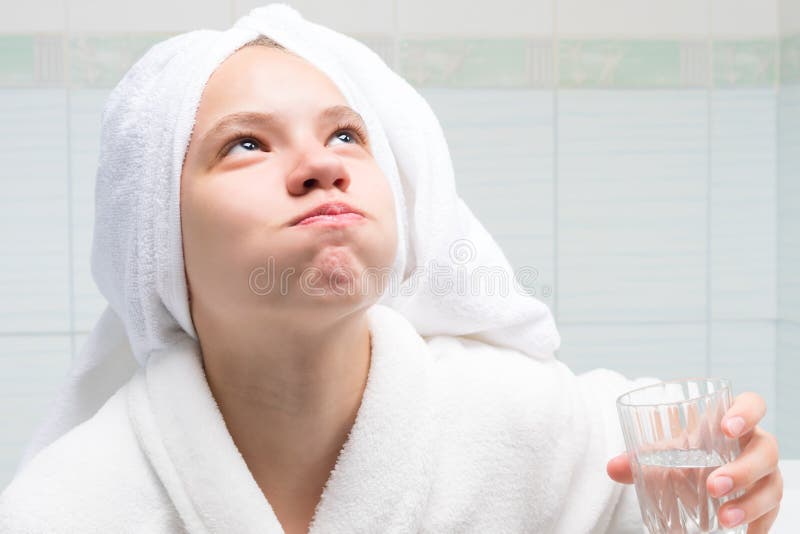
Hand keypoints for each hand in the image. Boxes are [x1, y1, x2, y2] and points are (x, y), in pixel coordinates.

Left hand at [606, 392, 782, 532]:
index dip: (746, 412)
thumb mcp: (666, 451)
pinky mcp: (767, 500)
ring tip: (724, 519)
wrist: (703, 473)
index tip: (726, 427)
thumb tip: (613, 468)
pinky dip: (760, 526)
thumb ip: (640, 456)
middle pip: (765, 451)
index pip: (752, 404)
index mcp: (733, 421)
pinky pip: (772, 514)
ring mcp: (766, 473)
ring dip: (750, 504)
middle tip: (712, 486)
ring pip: (772, 486)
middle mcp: (756, 444)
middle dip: (742, 469)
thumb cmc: (688, 452)